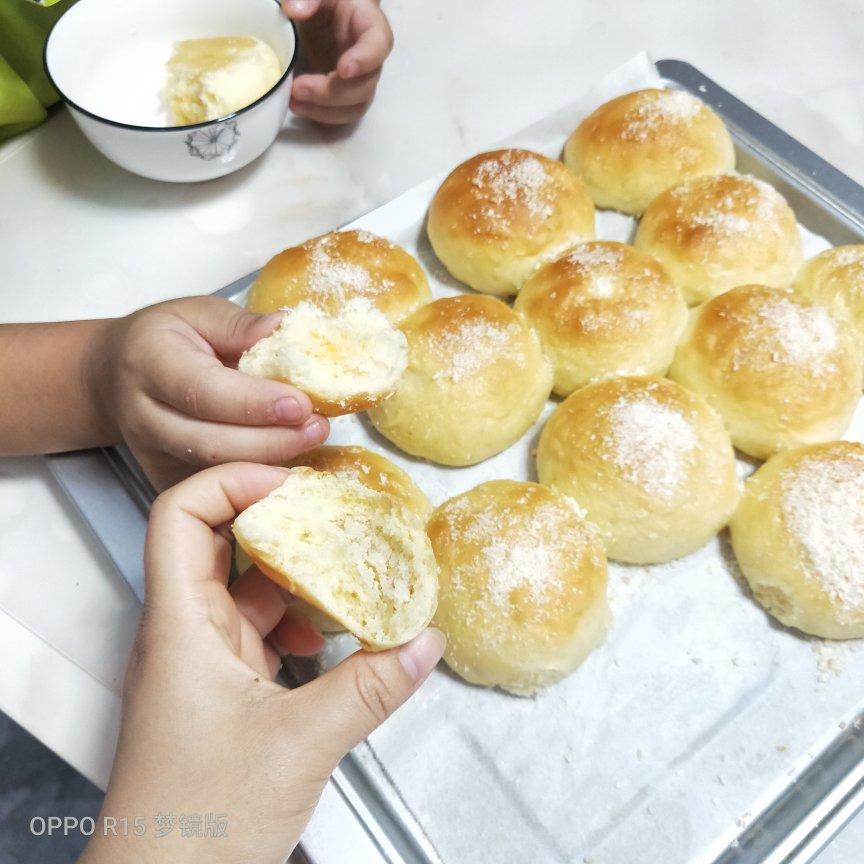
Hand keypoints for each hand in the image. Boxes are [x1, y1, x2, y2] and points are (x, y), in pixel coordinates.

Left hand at [80, 463, 444, 863]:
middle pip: (217, 540)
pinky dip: (298, 620)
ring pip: (244, 587)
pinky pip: (260, 629)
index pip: (181, 514)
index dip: (232, 481)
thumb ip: (370, 687)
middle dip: (278, 521)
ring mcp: (201, 659)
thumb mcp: (300, 745)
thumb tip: (422, 642)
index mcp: (180, 627)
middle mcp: (183, 633)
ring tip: (344, 572)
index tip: (289, 482)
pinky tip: (332, 637)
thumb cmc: (195, 826)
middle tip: (329, 513)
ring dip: (295, 575)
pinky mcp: (222, 687)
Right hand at [94, 296, 329, 489]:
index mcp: (150, 363)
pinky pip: (216, 488)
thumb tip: (283, 328)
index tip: (301, 404)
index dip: (255, 403)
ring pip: (217, 472)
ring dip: (272, 461)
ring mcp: (153, 455)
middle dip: (274, 440)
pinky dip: (256, 480)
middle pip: (213, 442)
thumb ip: (239, 324)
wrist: (113, 377)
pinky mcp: (165, 480)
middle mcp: (145, 415)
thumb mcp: (196, 313)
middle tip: (319, 426)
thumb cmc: (163, 340)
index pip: (203, 391)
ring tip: (311, 439)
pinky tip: (289, 462)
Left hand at [283, 0, 393, 124]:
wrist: (328, 16)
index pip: (379, 45)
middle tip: (299, 87)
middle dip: (333, 93)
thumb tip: (294, 10)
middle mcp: (371, 60)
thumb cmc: (329, 2)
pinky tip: (296, 106)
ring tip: (293, 101)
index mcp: (370, 26)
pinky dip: (319, 116)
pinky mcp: (346, 96)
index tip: (343, 69)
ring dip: (325, 111)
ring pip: (355, 107)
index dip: (365, 60)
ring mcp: (360, 81)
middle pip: (366, 86)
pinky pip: (341, 115)